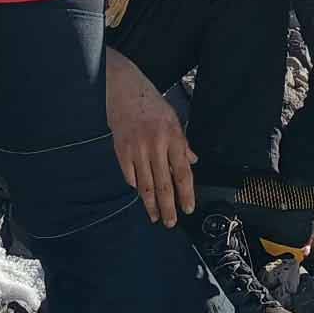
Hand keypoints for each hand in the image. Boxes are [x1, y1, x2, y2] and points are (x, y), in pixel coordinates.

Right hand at [105, 48, 196, 225]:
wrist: (124, 90)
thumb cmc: (151, 103)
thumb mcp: (174, 119)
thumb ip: (183, 144)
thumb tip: (192, 162)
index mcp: (173, 137)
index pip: (183, 172)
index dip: (186, 193)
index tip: (188, 208)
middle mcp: (156, 146)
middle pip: (165, 184)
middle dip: (169, 207)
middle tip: (171, 222)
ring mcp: (137, 150)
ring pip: (146, 184)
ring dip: (151, 204)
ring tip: (155, 217)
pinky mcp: (121, 151)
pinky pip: (130, 176)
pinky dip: (136, 187)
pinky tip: (140, 195)